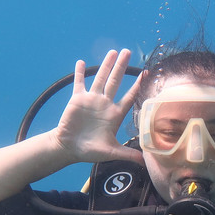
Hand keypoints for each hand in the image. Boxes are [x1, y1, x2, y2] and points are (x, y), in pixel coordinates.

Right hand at [54, 49, 143, 164]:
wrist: (69, 147)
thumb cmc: (90, 151)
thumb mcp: (111, 152)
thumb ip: (127, 155)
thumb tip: (145, 163)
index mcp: (114, 114)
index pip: (129, 97)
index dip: (137, 85)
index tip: (145, 73)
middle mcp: (105, 104)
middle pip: (115, 81)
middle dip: (121, 66)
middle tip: (127, 51)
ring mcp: (91, 100)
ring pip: (100, 78)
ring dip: (106, 65)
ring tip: (112, 52)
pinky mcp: (77, 99)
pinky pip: (79, 83)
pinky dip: (80, 73)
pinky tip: (82, 62)